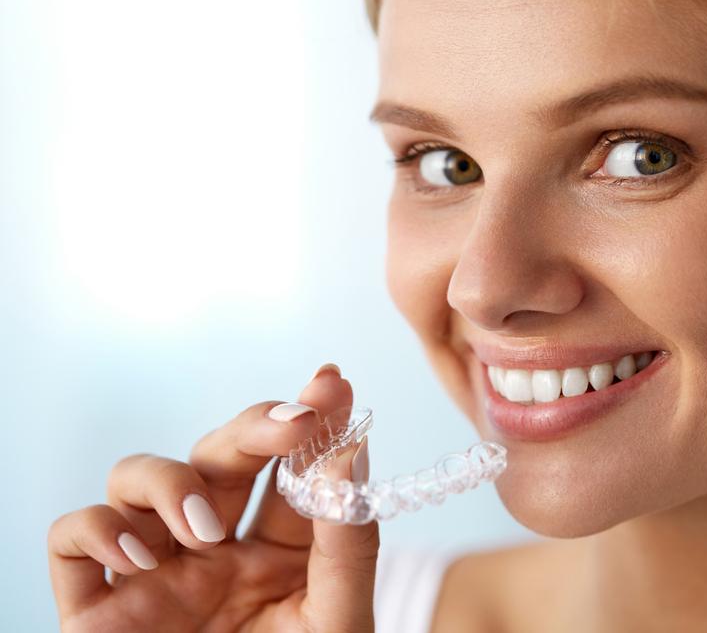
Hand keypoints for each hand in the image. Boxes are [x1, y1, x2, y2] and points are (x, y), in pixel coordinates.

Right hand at [47, 365, 378, 631]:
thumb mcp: (338, 615)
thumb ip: (347, 535)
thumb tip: (353, 441)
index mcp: (278, 550)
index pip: (291, 466)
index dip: (312, 417)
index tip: (332, 379)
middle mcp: (214, 549)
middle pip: (219, 452)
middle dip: (254, 426)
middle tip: (293, 422)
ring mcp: (153, 573)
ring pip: (137, 473)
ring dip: (173, 482)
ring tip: (206, 531)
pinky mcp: (97, 608)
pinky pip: (72, 536)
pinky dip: (98, 528)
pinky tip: (141, 555)